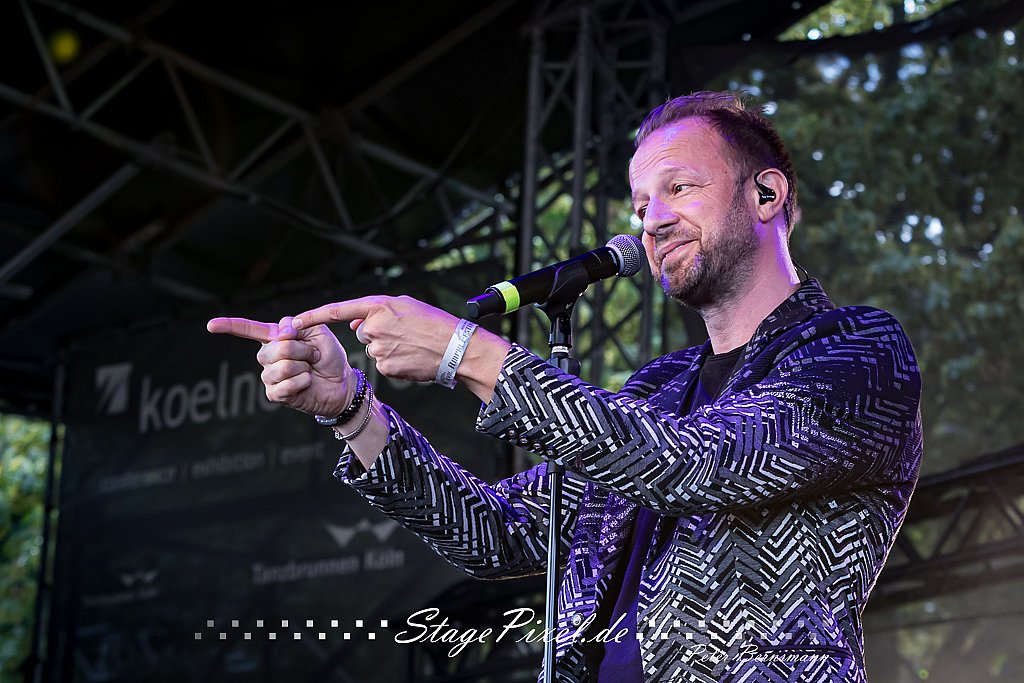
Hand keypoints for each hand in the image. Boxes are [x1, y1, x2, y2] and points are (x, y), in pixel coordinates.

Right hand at [206, 315, 355, 416]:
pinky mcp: (274, 394)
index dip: (229, 326)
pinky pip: (285, 385)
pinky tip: (307, 382)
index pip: (248, 330)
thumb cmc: (328, 356)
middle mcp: (267, 356)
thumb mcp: (318, 332)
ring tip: (310, 369)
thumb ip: (298, 325)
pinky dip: (303, 381)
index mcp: (274, 338)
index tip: (210, 326)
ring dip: (304, 366)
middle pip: (275, 349)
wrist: (341, 383)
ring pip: (282, 366)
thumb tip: (280, 334)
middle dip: (302, 350)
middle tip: (313, 356)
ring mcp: (269, 376)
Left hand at [294, 295, 459, 382]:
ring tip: (411, 346)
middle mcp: (374, 327)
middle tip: (404, 334)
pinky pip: (383, 364)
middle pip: (363, 333)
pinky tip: (411, 358)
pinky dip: (395, 362)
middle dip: (378, 334)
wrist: (455, 348)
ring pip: (373, 350)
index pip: (337, 311)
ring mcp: (378, 349)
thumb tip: (355, 325)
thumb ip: (377, 312)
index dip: (313, 316)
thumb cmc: (434, 324)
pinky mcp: (385, 367)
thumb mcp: (405, 306)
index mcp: (378, 306)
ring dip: (388, 349)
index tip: (294, 322)